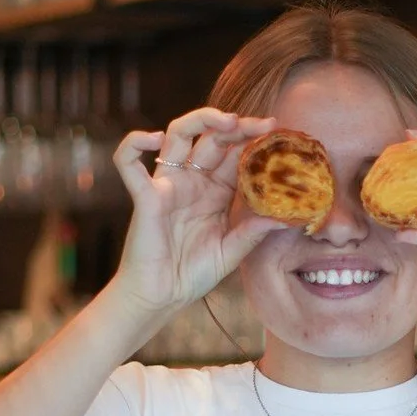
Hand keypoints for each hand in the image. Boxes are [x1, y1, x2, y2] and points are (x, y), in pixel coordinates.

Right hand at [110, 107, 283, 323]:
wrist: (163, 295)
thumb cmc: (194, 274)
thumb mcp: (232, 252)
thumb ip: (254, 233)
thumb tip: (288, 218)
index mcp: (215, 191)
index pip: (235, 155)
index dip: (254, 142)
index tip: (278, 133)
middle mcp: (192, 181)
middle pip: (212, 138)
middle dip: (237, 126)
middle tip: (263, 125)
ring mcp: (168, 184)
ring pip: (177, 135)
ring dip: (200, 119)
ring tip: (229, 120)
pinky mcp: (145, 196)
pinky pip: (128, 162)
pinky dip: (134, 143)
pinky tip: (153, 138)